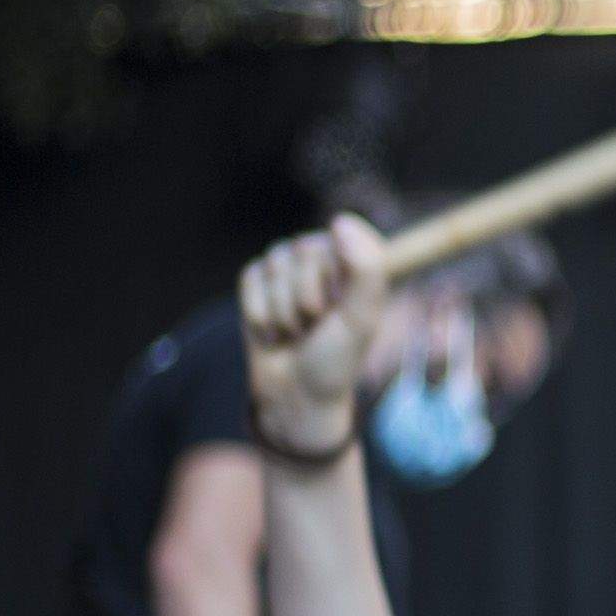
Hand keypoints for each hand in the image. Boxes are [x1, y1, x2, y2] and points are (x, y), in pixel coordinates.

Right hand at [235, 216, 388, 456]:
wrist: (296, 395)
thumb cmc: (337, 357)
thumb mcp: (362, 316)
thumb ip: (366, 268)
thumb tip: (340, 219)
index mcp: (351, 261)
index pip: (334, 244)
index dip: (333, 284)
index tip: (341, 311)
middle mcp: (318, 259)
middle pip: (301, 252)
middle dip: (307, 300)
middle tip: (316, 326)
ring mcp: (285, 268)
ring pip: (274, 267)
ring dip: (284, 312)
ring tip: (296, 332)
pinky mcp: (255, 282)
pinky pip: (250, 280)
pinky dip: (260, 313)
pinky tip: (272, 332)